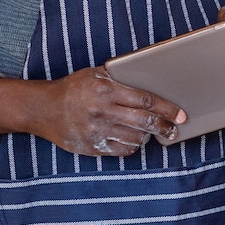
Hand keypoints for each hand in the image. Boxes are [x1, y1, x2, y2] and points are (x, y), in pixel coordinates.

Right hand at [0, 69, 185, 157]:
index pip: (145, 100)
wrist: (43, 109)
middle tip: (175, 129)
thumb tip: (149, 80)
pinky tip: (135, 140)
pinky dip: (132, 146)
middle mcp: (103, 112)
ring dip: (148, 136)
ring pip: (135, 139)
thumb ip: (119, 79)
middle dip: (164, 126)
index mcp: (106, 91)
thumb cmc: (73, 88)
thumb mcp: (94, 75)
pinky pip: (122, 150)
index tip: (180, 114)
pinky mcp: (93, 147)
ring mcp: (98, 132)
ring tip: (152, 131)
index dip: (166, 108)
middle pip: (144, 122)